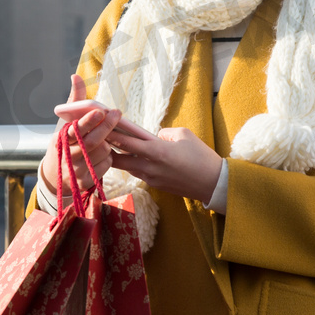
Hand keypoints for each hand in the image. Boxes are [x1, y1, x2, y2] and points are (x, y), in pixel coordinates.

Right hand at [39, 74, 120, 195]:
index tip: (100, 111)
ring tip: (104, 139)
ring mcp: (76, 170)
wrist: (55, 176)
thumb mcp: (65, 124)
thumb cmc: (65, 143)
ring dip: (108, 144)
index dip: (89, 121)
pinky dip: (107, 159)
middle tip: (117, 114)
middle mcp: (68, 155)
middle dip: (107, 127)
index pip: (76, 129)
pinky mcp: (85, 182)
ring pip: (103, 152)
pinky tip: (101, 155)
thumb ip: (74, 101)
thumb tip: (76, 76)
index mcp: (61, 139)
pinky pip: (106, 165)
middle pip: (93, 141)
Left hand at [108, 127, 222, 204]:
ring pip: (128, 168)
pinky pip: (140, 174)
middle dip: (109, 152)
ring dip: (122, 159)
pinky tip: (136, 159)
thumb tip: (155, 136)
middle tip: (103, 142)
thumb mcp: (184, 134)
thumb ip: (165, 133)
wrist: (213, 183)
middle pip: (119, 161)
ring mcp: (152, 179)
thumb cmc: (201, 156)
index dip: (111, 135)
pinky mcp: (157, 186)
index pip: (126, 143)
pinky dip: (135, 166)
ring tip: (117, 149)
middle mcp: (150, 167)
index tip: (101, 129)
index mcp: (157, 152)